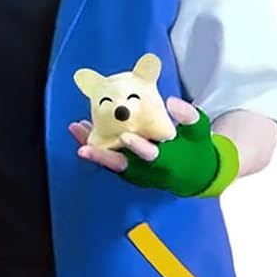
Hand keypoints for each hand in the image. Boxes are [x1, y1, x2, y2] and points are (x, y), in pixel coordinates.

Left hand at [70, 97, 222, 195]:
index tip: (126, 137)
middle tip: (83, 148)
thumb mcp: (200, 132)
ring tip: (76, 129)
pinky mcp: (128, 170)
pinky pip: (107, 159)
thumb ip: (189, 116)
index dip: (138, 147)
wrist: (195, 174)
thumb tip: (172, 101)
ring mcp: (136, 172)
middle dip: (102, 157)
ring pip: (110, 162)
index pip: (151, 155)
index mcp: (167, 160)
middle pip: (121, 165)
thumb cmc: (196, 149)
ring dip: (92, 148)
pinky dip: (94, 146)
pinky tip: (81, 130)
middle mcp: (147, 169)